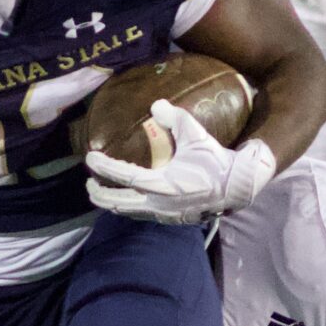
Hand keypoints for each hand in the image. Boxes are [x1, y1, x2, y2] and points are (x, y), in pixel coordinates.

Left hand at [85, 99, 276, 224]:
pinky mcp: (170, 219)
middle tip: (89, 183)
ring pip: (129, 213)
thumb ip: (176, 118)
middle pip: (119, 203)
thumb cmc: (214, 160)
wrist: (236, 188)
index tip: (90, 158)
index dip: (105, 167)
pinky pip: (142, 215)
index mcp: (163, 184)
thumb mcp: (196, 135)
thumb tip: (156, 105)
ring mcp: (164, 215)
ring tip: (101, 193)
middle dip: (100, 194)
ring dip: (112, 203)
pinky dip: (128, 209)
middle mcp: (159, 204)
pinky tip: (124, 202)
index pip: (125, 176)